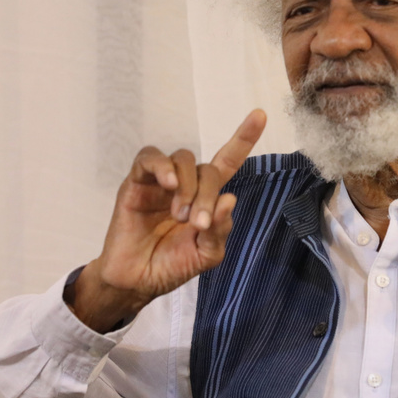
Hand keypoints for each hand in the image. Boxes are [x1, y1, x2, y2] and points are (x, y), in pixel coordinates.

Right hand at [69, 109, 265, 330]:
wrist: (137, 281)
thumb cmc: (172, 265)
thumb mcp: (206, 254)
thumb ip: (220, 230)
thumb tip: (230, 200)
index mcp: (207, 198)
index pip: (228, 162)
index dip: (243, 139)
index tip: (261, 115)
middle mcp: (187, 184)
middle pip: (208, 168)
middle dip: (208, 194)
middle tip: (198, 223)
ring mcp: (161, 182)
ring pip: (184, 159)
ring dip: (188, 185)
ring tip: (180, 214)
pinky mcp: (137, 183)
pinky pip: (150, 159)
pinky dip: (162, 167)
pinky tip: (168, 185)